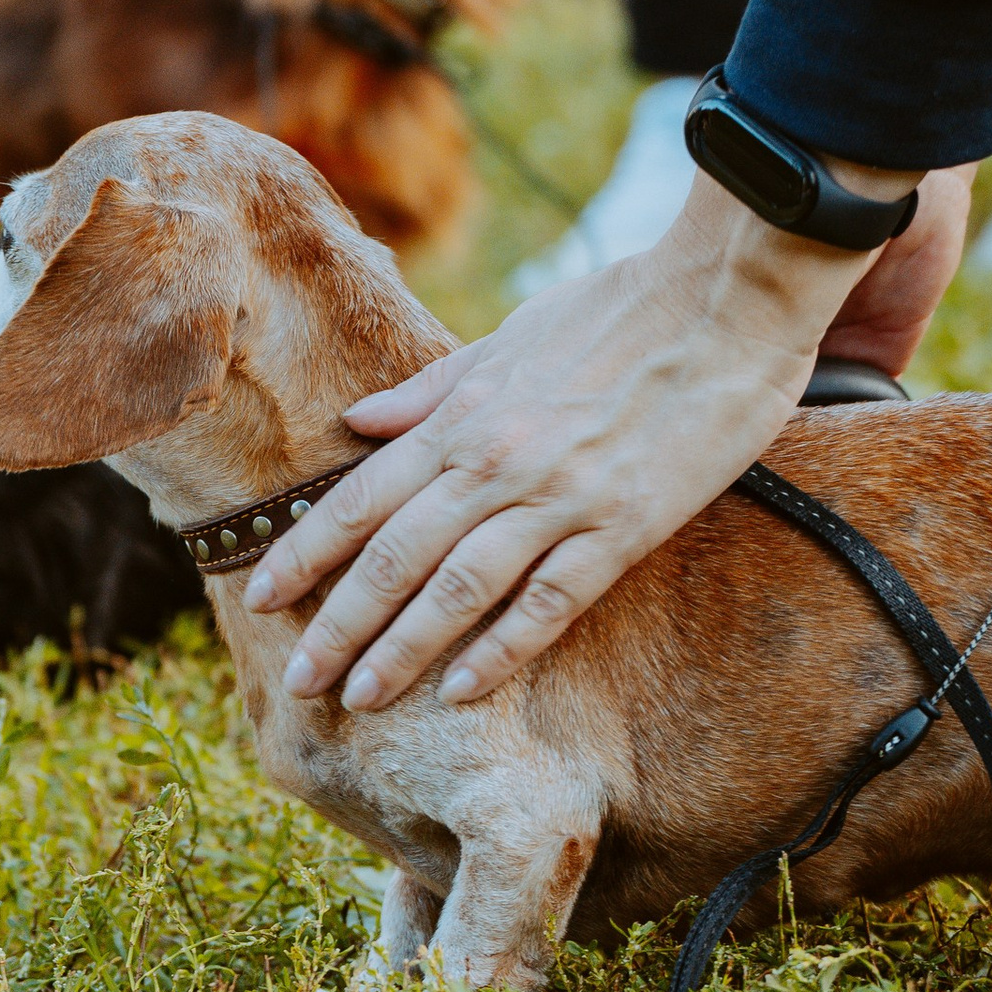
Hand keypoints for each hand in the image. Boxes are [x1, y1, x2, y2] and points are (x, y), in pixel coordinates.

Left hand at [243, 160, 971, 712]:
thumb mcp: (514, 334)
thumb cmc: (626, 304)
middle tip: (296, 681)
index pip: (360, 497)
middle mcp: (496, 459)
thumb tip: (358, 421)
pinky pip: (550, 601)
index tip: (261, 598)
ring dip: (401, 649)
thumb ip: (435, 389)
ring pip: (458, 588)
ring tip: (359, 699)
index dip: (306, 553)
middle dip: (337, 623)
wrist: (729, 292)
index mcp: (465, 413)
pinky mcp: (626, 524)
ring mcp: (560, 495)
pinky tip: (463, 691)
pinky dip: (503, 649)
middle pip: (394, 555)